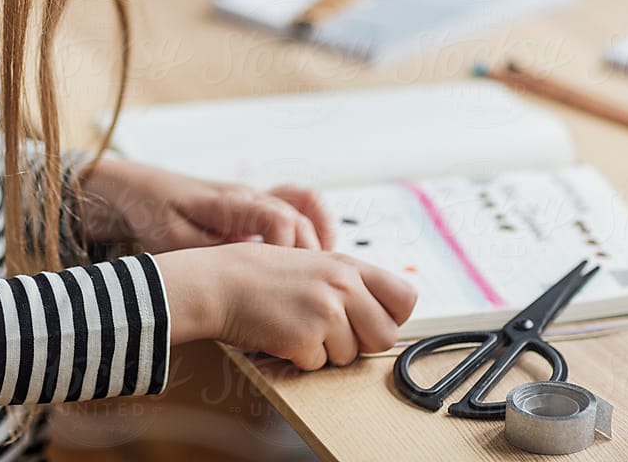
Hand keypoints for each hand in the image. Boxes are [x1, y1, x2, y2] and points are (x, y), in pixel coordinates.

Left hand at [76, 157, 334, 252]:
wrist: (138, 190)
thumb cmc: (153, 212)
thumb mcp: (174, 239)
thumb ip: (209, 252)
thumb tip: (244, 270)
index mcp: (231, 202)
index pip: (279, 218)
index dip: (288, 248)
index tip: (285, 277)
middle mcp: (250, 196)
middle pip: (301, 213)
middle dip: (313, 249)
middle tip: (311, 286)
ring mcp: (255, 199)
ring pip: (306, 203)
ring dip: (323, 231)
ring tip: (327, 268)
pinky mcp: (254, 208)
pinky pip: (296, 208)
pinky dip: (311, 228)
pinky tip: (311, 258)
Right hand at [155, 243, 416, 369]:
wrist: (222, 283)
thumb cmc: (262, 275)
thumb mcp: (314, 263)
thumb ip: (348, 282)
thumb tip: (381, 313)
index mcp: (348, 265)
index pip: (406, 296)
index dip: (394, 315)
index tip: (375, 319)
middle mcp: (343, 286)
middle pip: (385, 336)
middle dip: (362, 342)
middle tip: (332, 332)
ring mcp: (326, 312)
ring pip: (352, 356)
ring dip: (327, 351)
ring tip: (299, 326)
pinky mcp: (306, 339)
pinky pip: (319, 365)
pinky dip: (302, 358)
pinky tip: (283, 334)